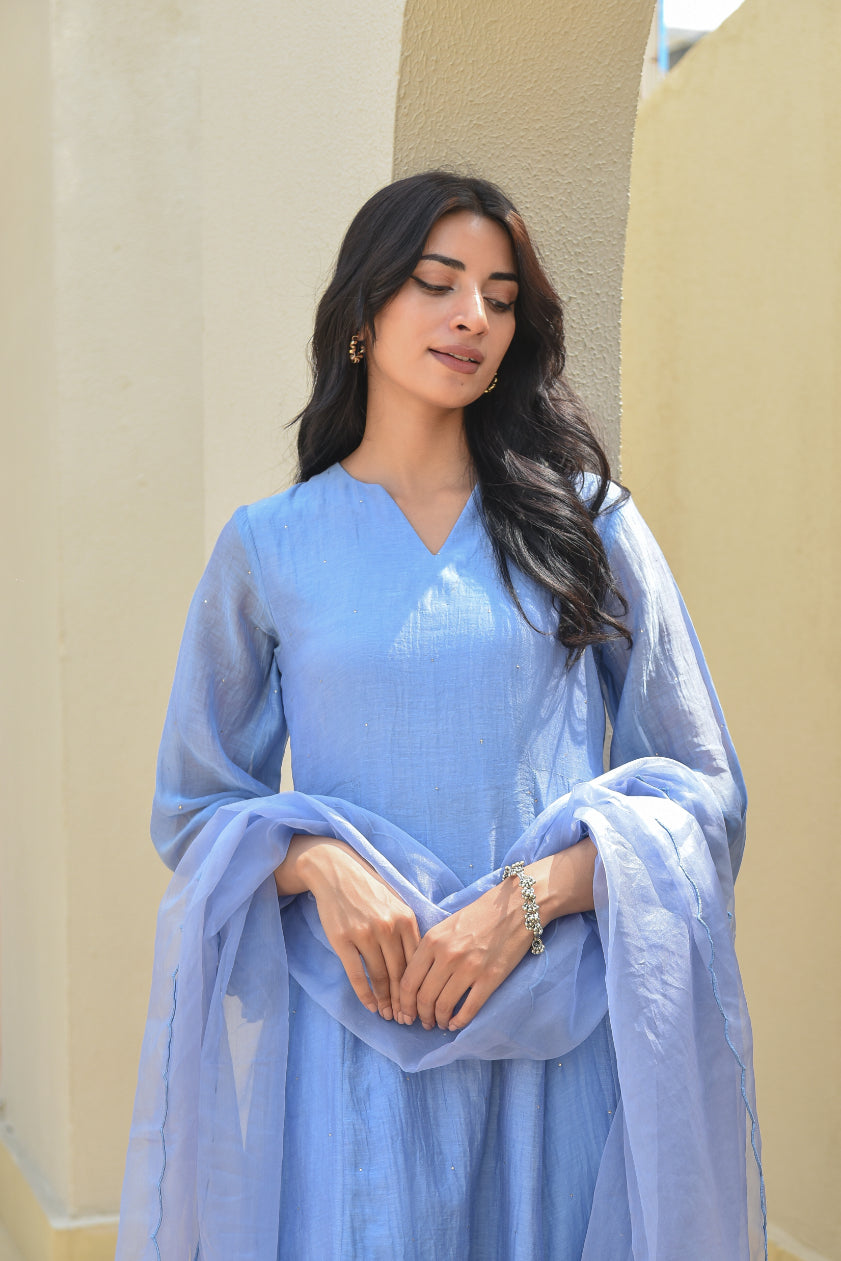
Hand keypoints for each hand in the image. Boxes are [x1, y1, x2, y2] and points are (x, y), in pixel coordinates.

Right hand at [275, 835, 420, 1020]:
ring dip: (384, 1001)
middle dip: (403, 1001)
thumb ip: (408, 930)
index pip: (417, 962)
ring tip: (388, 1016)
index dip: (419, 988)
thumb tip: (421, 963)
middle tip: (405, 1020)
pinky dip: (364, 994)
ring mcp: (365, 934)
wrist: (336, 872)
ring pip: (379, 977)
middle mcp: (388, 928)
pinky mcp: (343, 940)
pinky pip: (356, 974)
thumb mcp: (396, 903)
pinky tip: (370, 1005)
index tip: (420, 1005)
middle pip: (399, 974)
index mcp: (406, 919)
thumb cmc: (369, 889)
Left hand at [398, 877, 531, 1031]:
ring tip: (440, 1023)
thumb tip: (415, 982)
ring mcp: (469, 968)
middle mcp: (447, 956)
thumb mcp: (445, 927)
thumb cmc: (478, 916)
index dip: (404, 1003)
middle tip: (423, 1023)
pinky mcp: (490, 978)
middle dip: (420, 1016)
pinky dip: (459, 1022)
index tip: (405, 1013)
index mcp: (432, 941)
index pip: (408, 981)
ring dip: (439, 1020)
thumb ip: (429, 951)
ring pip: (444, 1006)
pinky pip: (469, 1009)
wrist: (515, 906)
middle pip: (424, 998)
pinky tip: (456, 1024)